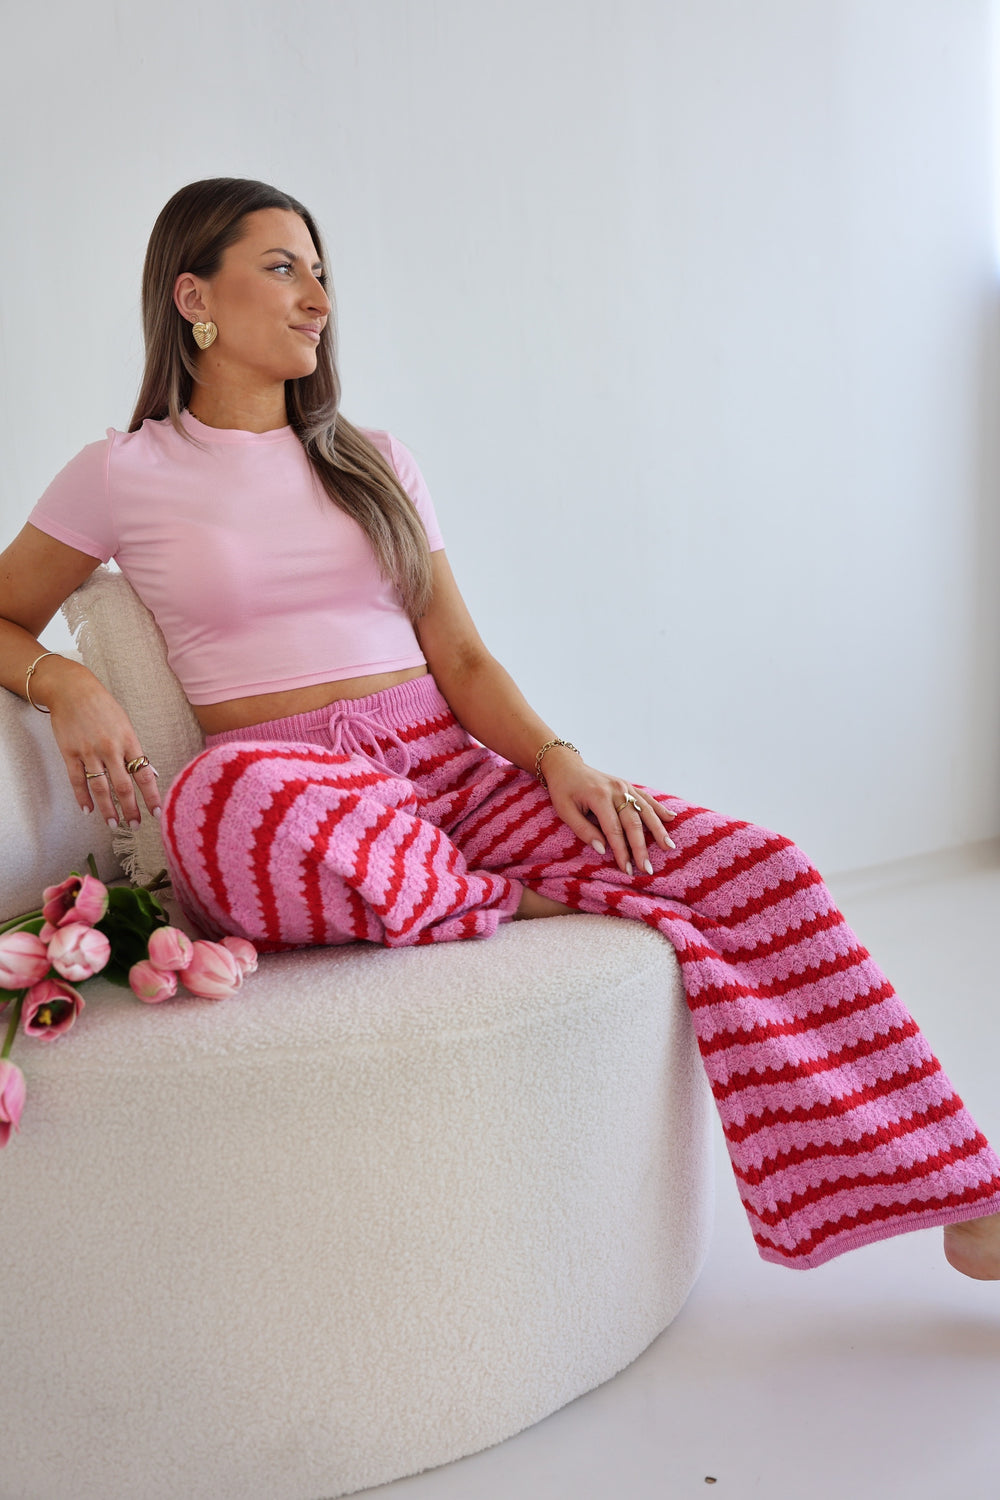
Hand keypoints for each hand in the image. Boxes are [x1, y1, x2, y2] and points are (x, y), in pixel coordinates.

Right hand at [38, 657, 160, 827]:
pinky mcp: (70, 752)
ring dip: (107, 809)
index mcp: (128, 740)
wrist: (72, 689)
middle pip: (123, 786)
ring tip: (113, 824)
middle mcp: (110, 748)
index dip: (151, 796)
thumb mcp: (125, 724)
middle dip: (130, 809)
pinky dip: (82, 797)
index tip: (156, 813)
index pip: (144, 774)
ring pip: (100, 787)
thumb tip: (150, 773)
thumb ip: (135, 749)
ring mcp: (88, 751)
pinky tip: (88, 810)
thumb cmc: (103, 706)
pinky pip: (77, 780)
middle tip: (134, 826)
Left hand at [538, 746, 674, 875]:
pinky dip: (659, 808)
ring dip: (658, 830)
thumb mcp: (564, 811)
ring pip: (645, 810)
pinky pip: (646, 798)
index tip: (627, 869)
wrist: (566, 765)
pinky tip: (671, 818)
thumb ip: (583, 830)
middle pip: (633, 822)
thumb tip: (602, 850)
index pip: (613, 830)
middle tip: (647, 868)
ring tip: (668, 847)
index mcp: (599, 796)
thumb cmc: (563, 790)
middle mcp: (616, 790)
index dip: (621, 851)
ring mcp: (624, 786)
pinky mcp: (628, 785)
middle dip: (641, 847)